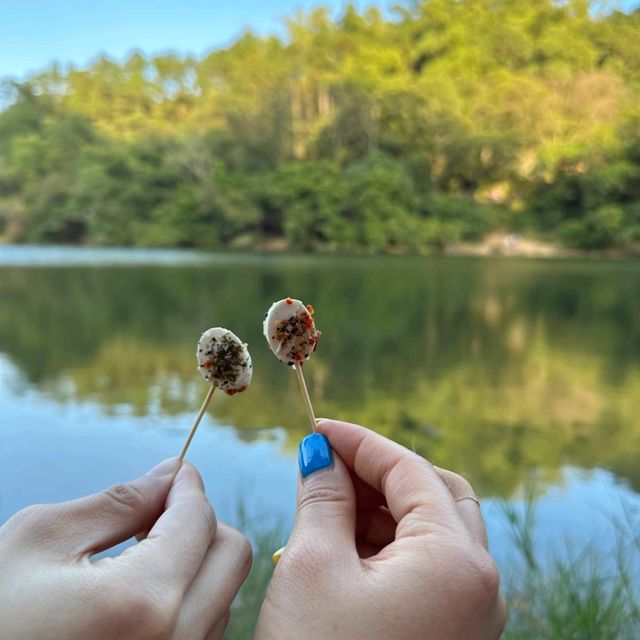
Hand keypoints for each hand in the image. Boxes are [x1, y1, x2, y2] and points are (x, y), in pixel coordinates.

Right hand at [0, 459, 251, 639]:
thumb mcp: (41, 542)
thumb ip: (119, 503)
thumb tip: (170, 474)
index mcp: (143, 601)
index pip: (199, 520)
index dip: (187, 486)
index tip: (175, 472)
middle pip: (231, 556)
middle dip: (201, 521)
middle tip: (157, 513)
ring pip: (224, 593)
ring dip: (196, 560)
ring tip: (142, 554)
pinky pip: (204, 629)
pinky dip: (187, 598)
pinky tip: (141, 593)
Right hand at [256, 420, 505, 639]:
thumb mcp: (313, 567)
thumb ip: (323, 497)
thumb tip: (319, 453)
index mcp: (456, 561)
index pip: (409, 469)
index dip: (360, 441)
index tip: (319, 427)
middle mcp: (478, 583)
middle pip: (435, 492)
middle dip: (379, 471)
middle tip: (327, 464)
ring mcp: (468, 611)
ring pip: (432, 528)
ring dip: (381, 506)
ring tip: (327, 501)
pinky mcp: (449, 630)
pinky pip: (426, 565)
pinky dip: (388, 543)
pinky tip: (344, 541)